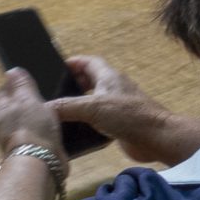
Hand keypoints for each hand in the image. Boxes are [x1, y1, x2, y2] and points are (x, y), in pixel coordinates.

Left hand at [0, 68, 62, 160]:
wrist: (40, 162)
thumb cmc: (32, 127)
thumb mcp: (28, 99)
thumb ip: (21, 84)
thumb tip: (11, 71)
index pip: (6, 90)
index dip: (20, 84)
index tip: (35, 83)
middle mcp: (3, 125)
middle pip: (16, 106)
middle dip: (29, 101)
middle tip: (48, 96)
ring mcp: (15, 138)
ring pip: (26, 120)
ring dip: (37, 117)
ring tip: (54, 113)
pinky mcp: (28, 149)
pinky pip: (35, 133)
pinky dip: (43, 130)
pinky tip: (54, 128)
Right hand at [52, 56, 195, 165]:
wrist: (156, 137)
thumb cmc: (128, 115)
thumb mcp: (94, 107)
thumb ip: (68, 106)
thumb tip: (43, 107)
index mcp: (109, 77)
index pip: (89, 62)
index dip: (73, 63)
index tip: (54, 69)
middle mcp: (113, 88)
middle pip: (90, 80)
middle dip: (72, 84)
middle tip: (51, 94)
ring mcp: (117, 106)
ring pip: (93, 100)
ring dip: (78, 104)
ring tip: (57, 113)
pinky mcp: (119, 123)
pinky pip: (98, 117)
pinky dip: (86, 121)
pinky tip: (73, 130)